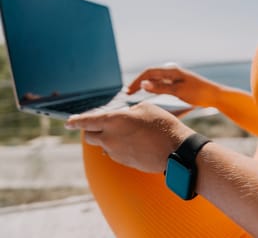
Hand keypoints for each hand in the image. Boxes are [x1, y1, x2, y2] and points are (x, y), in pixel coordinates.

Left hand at [65, 102, 194, 172]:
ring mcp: (116, 153)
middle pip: (89, 136)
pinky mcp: (124, 162)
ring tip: (126, 133)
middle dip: (91, 130)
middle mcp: (110, 139)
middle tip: (100, 125)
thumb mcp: (146, 108)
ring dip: (107, 139)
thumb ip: (129, 111)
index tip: (68, 121)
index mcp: (113, 121)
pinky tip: (134, 143)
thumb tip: (124, 117)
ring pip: (102, 146)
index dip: (75, 121)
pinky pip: (114, 153)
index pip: (86, 121)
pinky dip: (118, 147)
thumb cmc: (163, 125)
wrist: (176, 150)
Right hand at [127, 65, 221, 107]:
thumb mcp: (178, 91)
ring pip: (155, 79)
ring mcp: (175, 77)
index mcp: (171, 71)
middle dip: (138, 83)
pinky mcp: (178, 83)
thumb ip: (160, 88)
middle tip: (128, 94)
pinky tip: (149, 93)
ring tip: (134, 93)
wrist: (215, 95)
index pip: (148, 73)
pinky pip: (161, 83)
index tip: (128, 91)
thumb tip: (143, 84)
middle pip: (150, 75)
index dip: (137, 81)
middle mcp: (172, 71)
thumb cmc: (199, 93)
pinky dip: (153, 87)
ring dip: (144, 85)